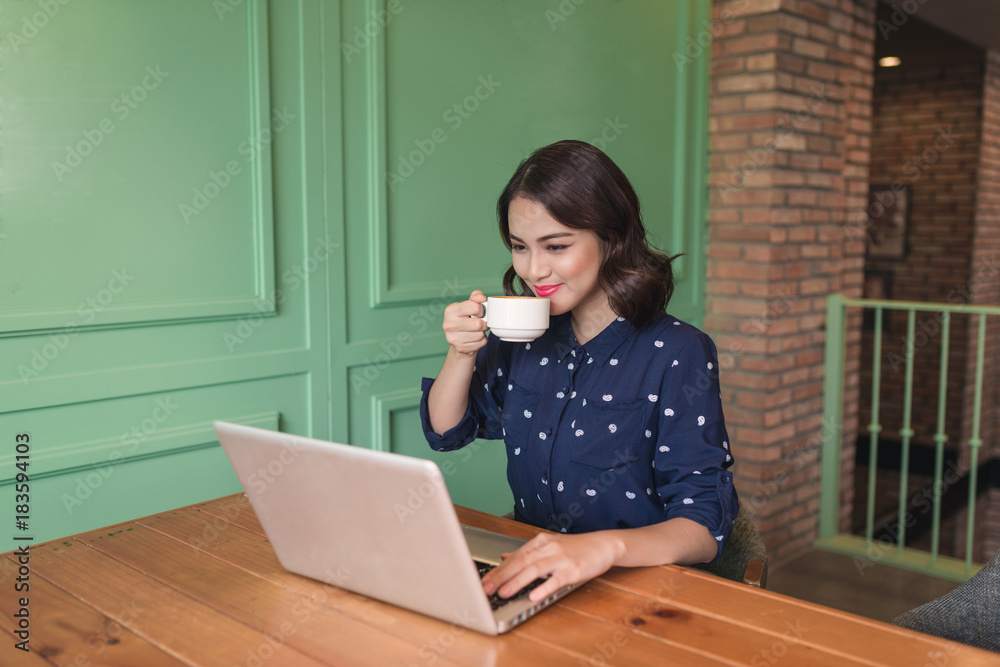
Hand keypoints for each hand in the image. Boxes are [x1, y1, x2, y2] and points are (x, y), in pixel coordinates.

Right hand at [442, 290, 488, 355]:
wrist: (458, 339)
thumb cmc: (465, 319)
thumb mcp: (468, 305)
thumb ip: (475, 298)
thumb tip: (481, 297)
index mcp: (450, 310)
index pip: (474, 307)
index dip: (481, 309)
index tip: (479, 312)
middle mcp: (449, 324)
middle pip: (478, 324)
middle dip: (483, 323)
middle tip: (481, 322)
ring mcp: (453, 338)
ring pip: (480, 334)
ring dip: (482, 332)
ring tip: (476, 330)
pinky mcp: (461, 348)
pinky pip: (481, 343)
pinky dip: (482, 340)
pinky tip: (475, 338)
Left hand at [480, 531, 622, 602]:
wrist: (604, 544)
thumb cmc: (576, 548)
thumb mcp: (549, 546)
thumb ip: (527, 553)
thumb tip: (504, 556)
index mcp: (540, 542)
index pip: (514, 557)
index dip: (497, 570)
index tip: (483, 580)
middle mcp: (548, 547)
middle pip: (520, 562)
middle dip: (500, 576)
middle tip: (485, 588)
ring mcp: (561, 558)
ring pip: (534, 569)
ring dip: (516, 582)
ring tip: (503, 592)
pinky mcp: (574, 569)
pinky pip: (557, 579)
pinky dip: (544, 587)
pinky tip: (534, 595)